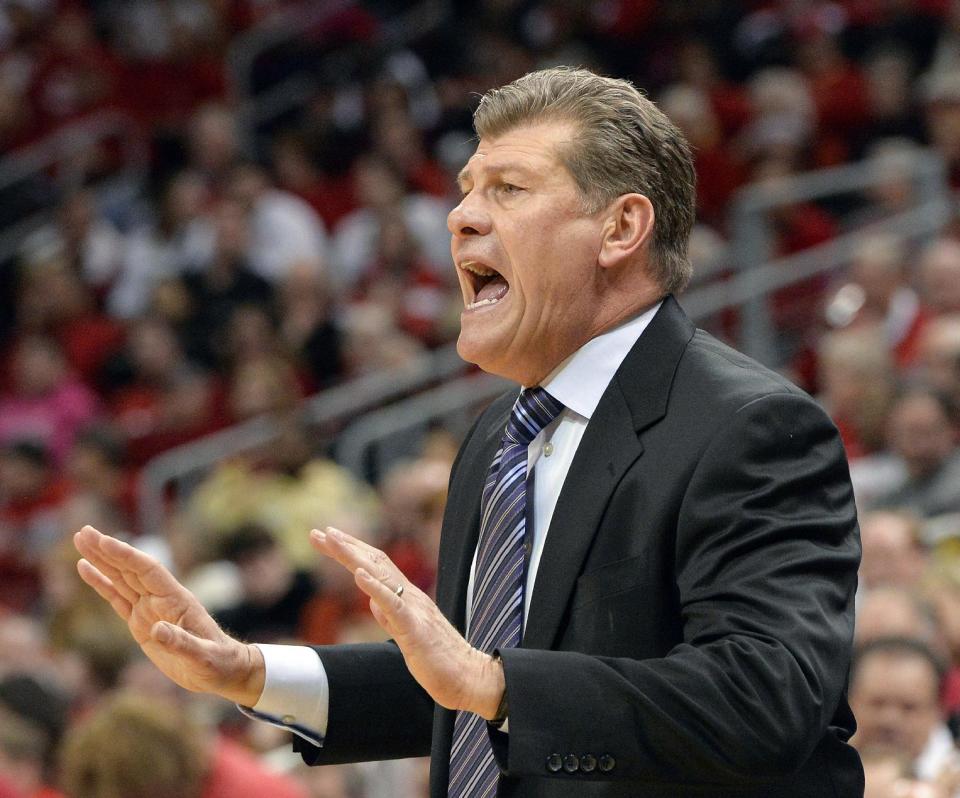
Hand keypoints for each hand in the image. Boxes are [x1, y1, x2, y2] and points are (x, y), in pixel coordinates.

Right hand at [73, 525, 264, 705]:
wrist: (221, 669)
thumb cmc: (216, 661)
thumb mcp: (202, 656)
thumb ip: (181, 643)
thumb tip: (156, 630)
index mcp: (176, 600)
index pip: (147, 571)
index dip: (126, 556)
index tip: (104, 541)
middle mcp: (161, 599)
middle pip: (130, 569)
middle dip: (107, 551)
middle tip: (83, 532)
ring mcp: (149, 608)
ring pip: (121, 579)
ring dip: (101, 560)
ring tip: (81, 540)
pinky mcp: (140, 621)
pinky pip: (116, 598)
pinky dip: (101, 583)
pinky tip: (86, 568)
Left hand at [310, 526, 503, 718]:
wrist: (471, 679)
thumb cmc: (440, 661)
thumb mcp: (408, 636)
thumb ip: (391, 617)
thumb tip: (373, 604)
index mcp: (408, 598)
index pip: (376, 566)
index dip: (352, 551)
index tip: (328, 540)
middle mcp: (411, 596)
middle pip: (375, 562)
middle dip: (346, 546)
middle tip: (319, 532)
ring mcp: (414, 609)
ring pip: (381, 575)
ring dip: (354, 556)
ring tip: (333, 541)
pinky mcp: (415, 628)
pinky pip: (393, 604)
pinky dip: (375, 587)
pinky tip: (358, 574)